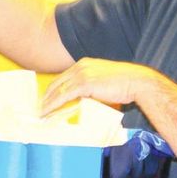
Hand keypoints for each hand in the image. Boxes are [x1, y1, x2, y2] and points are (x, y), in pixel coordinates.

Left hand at [40, 58, 158, 115]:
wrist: (136, 81)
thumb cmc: (125, 84)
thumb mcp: (104, 81)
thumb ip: (92, 87)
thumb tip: (86, 99)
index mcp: (85, 64)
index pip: (63, 77)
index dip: (53, 89)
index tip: (47, 99)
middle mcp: (80, 66)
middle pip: (57, 82)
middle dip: (47, 96)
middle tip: (41, 108)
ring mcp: (82, 74)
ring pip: (58, 90)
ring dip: (47, 103)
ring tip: (41, 113)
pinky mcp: (84, 84)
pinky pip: (63, 96)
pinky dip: (53, 105)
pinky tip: (48, 112)